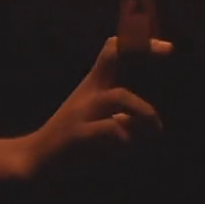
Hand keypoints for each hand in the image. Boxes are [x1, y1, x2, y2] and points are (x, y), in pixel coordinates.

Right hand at [21, 36, 173, 176]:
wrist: (34, 159)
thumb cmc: (71, 142)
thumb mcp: (97, 123)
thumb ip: (121, 118)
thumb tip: (146, 121)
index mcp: (92, 86)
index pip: (113, 51)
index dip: (138, 43)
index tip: (167, 46)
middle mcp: (88, 93)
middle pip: (113, 56)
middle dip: (142, 49)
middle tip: (170, 50)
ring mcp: (82, 112)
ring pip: (119, 96)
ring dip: (144, 112)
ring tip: (156, 129)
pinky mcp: (78, 135)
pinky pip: (109, 129)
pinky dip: (124, 138)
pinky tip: (124, 148)